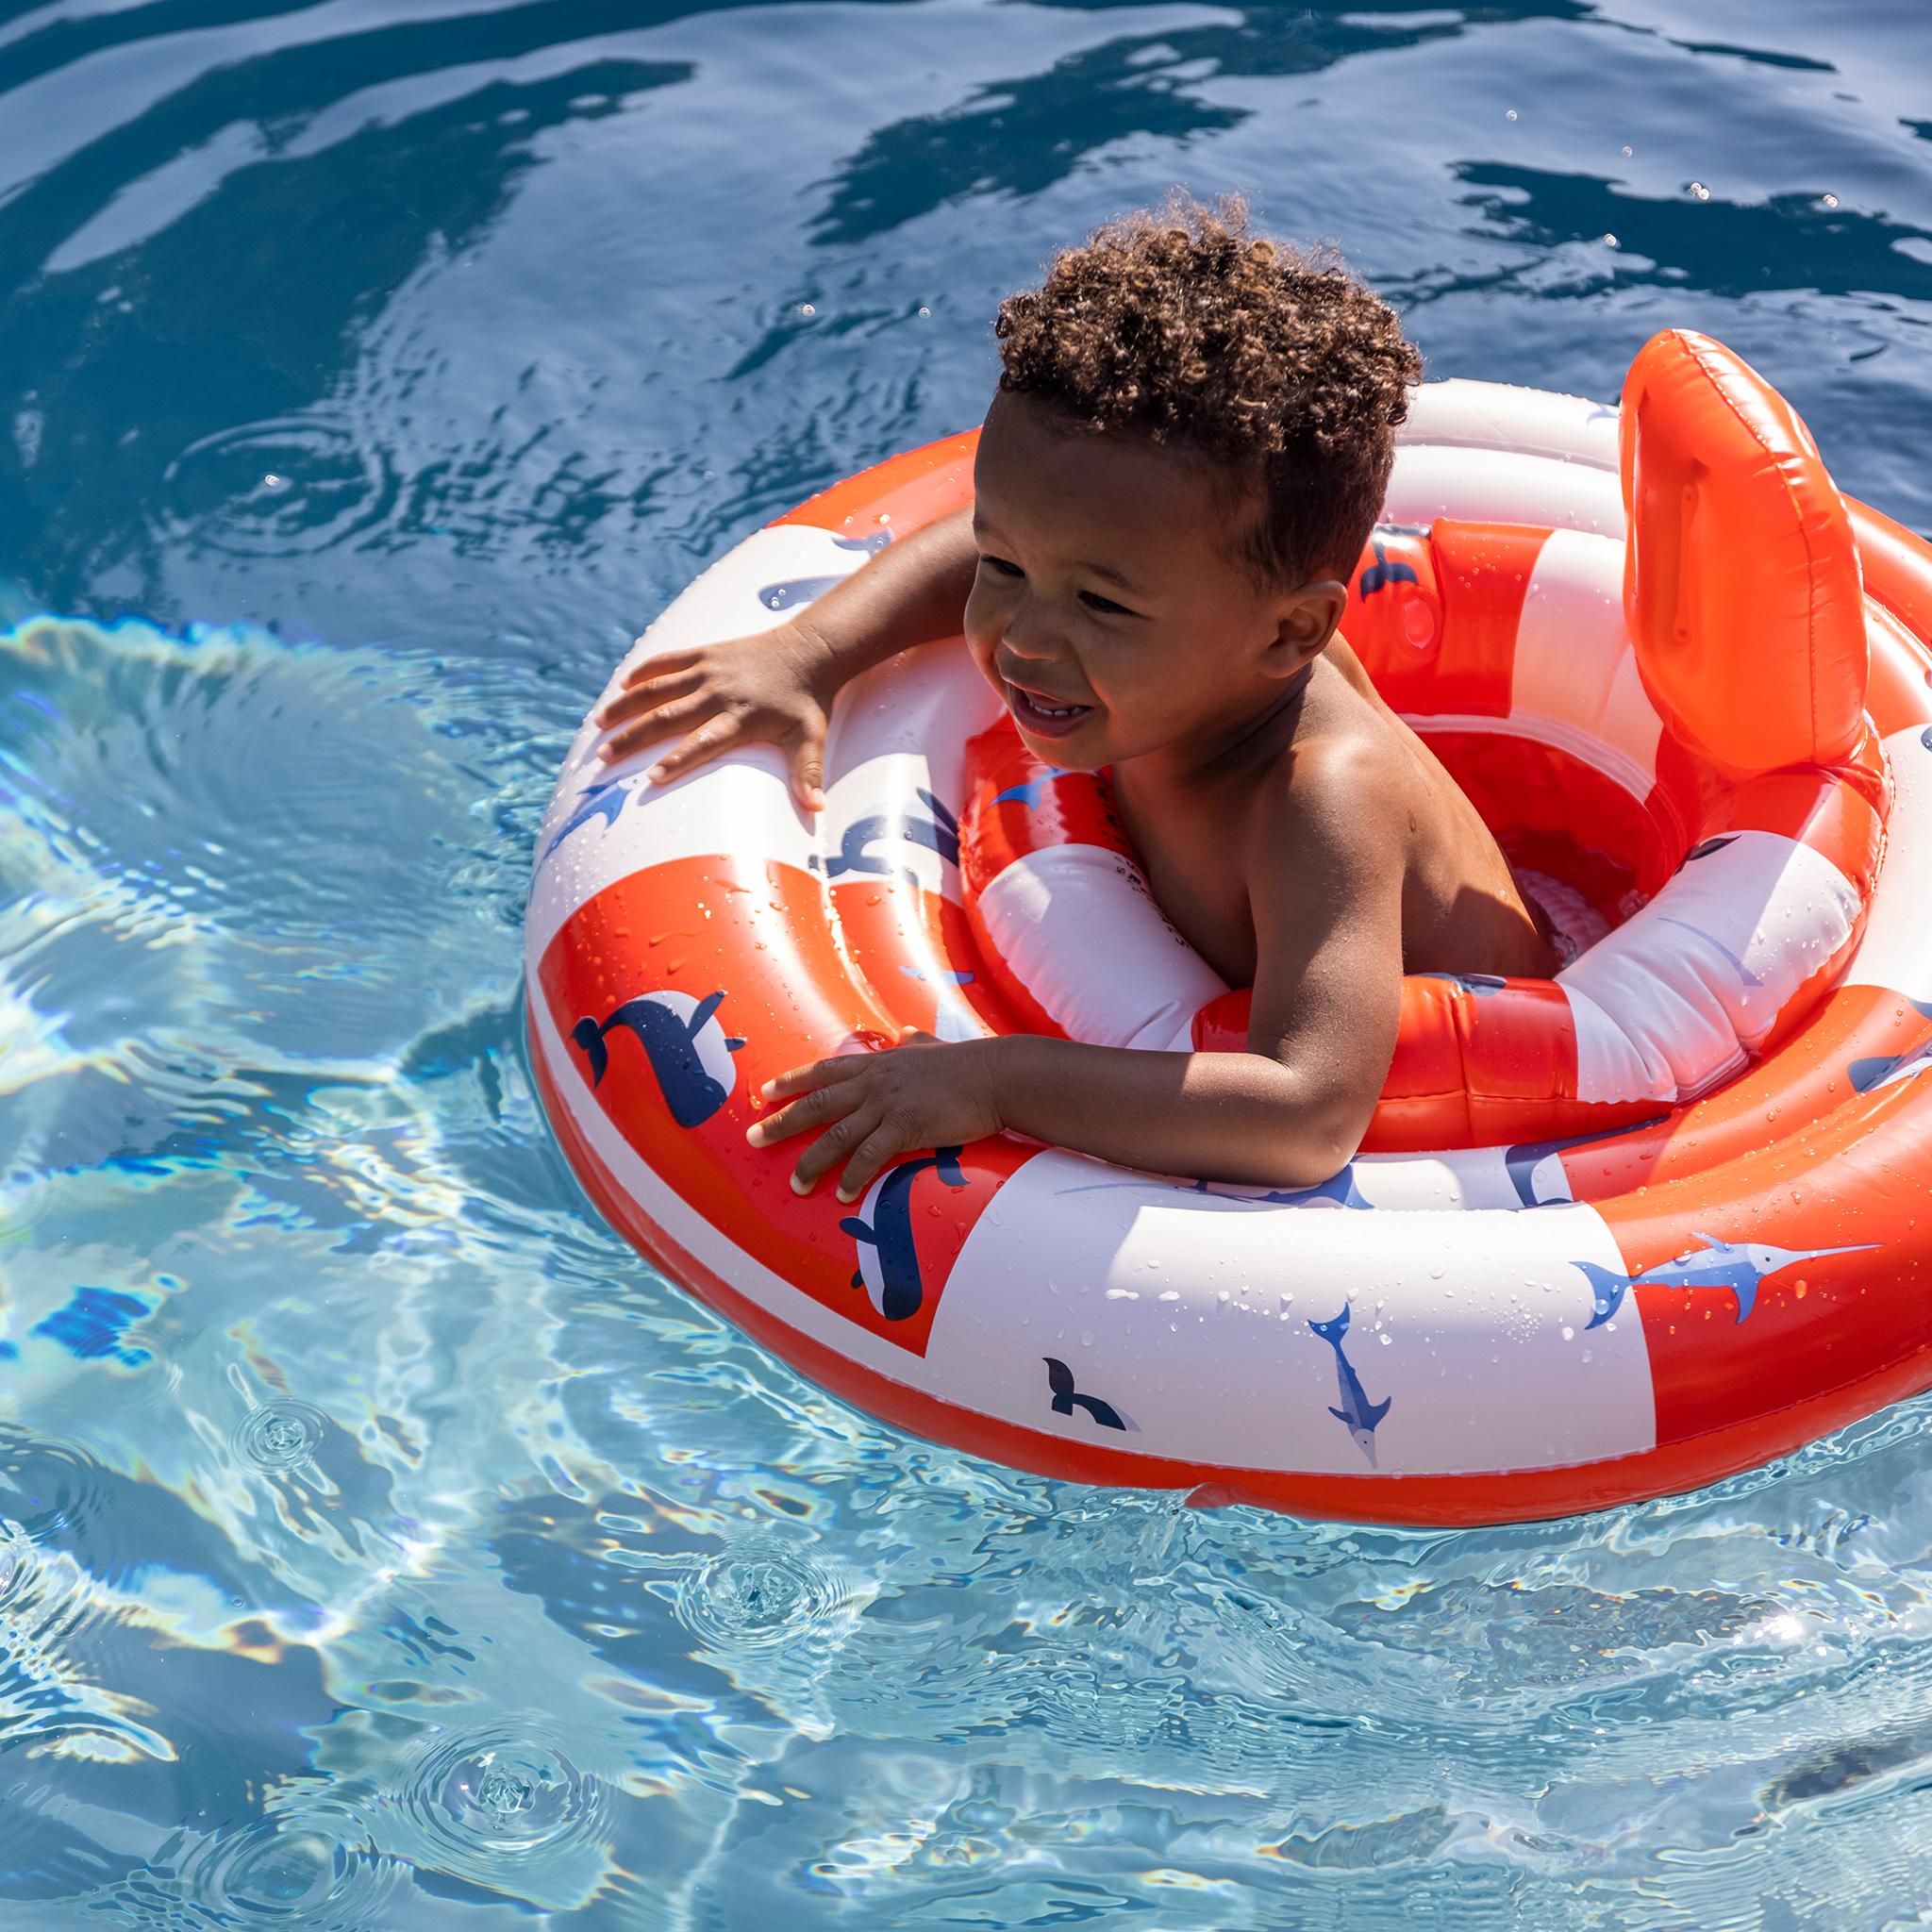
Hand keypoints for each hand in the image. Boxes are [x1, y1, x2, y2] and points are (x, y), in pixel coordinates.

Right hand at [595, 620, 837, 811]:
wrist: (811, 649)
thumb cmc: (808, 701)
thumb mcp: (811, 738)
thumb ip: (808, 773)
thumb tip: (816, 809)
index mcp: (741, 718)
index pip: (702, 743)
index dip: (677, 761)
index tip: (651, 778)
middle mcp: (719, 693)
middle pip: (667, 717)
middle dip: (633, 738)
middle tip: (604, 757)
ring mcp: (708, 671)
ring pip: (657, 688)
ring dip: (625, 707)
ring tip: (598, 724)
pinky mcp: (704, 653)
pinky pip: (666, 661)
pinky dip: (642, 673)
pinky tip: (622, 687)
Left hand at [746, 1031, 1005, 1199]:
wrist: (998, 1074)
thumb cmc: (969, 1063)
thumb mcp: (932, 1046)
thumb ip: (914, 1042)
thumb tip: (906, 1032)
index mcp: (878, 1064)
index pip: (824, 1071)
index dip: (792, 1082)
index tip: (765, 1092)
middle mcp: (876, 1081)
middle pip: (817, 1104)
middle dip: (782, 1122)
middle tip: (753, 1139)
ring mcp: (889, 1103)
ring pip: (838, 1135)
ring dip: (813, 1162)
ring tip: (795, 1185)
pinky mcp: (908, 1125)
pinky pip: (872, 1155)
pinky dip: (854, 1176)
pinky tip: (842, 1195)